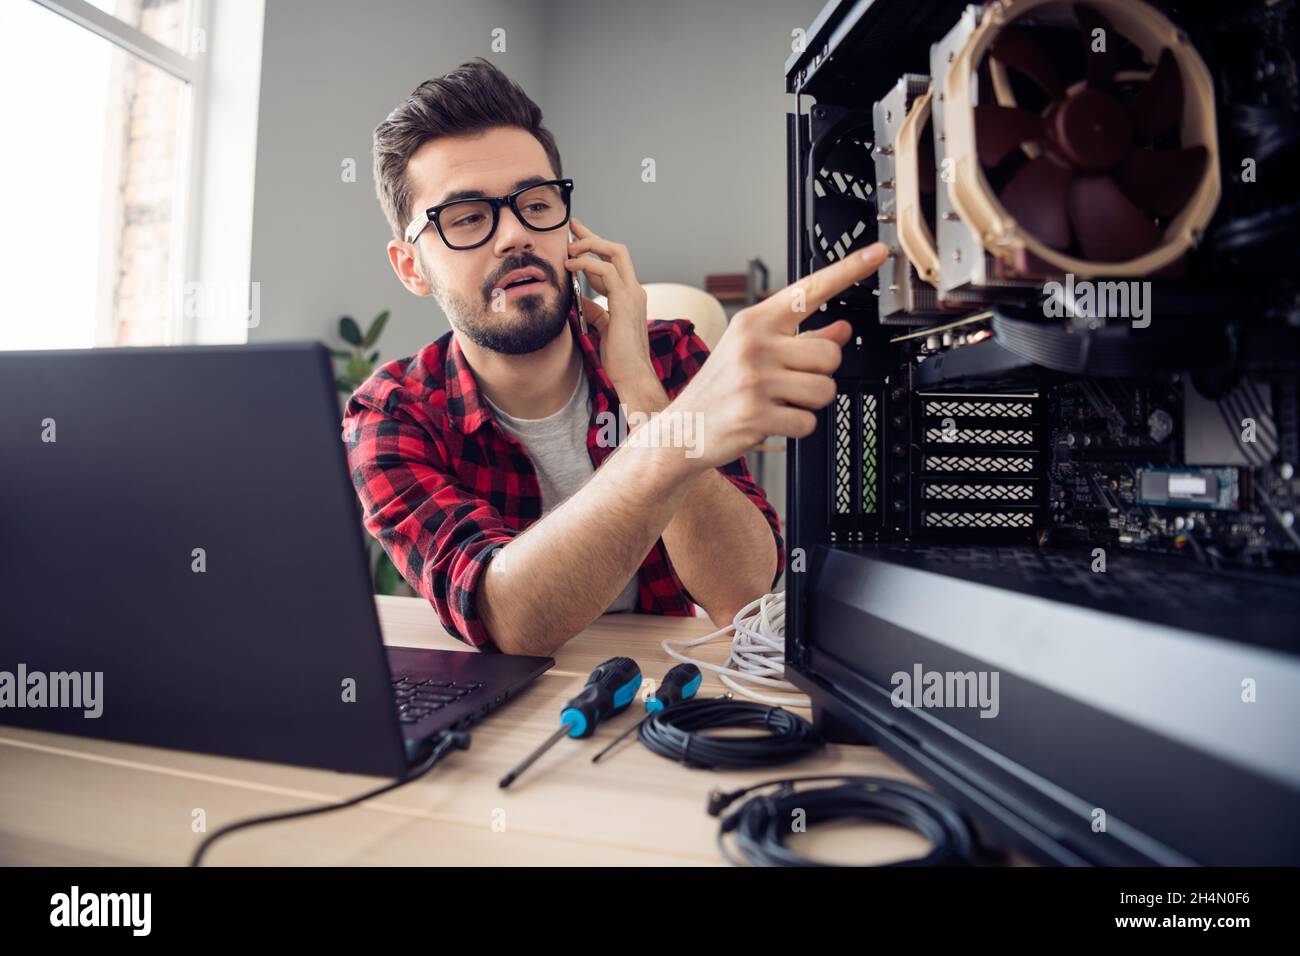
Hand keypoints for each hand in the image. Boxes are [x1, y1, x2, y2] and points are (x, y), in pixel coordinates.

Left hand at [564, 217, 652, 389]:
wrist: (633, 375)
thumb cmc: (620, 358)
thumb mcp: (603, 328)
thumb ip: (595, 310)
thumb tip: (580, 299)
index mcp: (630, 295)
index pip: (613, 262)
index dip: (594, 248)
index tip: (575, 237)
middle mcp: (635, 289)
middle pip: (616, 249)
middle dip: (592, 236)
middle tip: (571, 227)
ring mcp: (633, 293)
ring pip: (615, 252)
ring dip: (588, 245)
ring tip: (567, 248)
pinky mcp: (626, 301)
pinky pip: (607, 270)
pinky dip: (587, 264)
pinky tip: (571, 266)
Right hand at [664, 242, 889, 471]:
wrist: (683, 429)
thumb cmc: (720, 388)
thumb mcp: (754, 353)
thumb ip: (802, 339)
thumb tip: (842, 329)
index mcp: (754, 322)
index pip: (810, 289)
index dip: (850, 269)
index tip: (878, 253)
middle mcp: (754, 345)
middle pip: (830, 354)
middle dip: (821, 373)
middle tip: (792, 382)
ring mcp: (754, 379)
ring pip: (824, 389)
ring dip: (811, 402)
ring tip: (781, 402)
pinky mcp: (756, 414)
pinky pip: (808, 421)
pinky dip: (797, 427)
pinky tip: (773, 421)